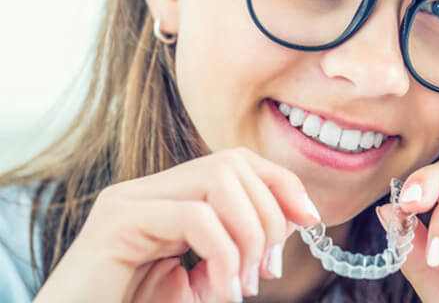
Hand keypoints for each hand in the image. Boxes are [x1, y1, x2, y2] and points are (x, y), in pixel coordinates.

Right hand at [33, 147, 320, 302]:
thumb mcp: (203, 279)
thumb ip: (238, 248)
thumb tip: (292, 223)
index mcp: (171, 198)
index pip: (237, 162)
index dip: (281, 182)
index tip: (310, 219)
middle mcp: (150, 189)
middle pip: (233, 162)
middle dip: (270, 213)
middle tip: (266, 269)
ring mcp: (130, 200)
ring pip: (218, 179)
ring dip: (248, 234)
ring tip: (242, 285)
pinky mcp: (117, 221)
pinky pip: (195, 217)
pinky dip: (223, 255)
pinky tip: (220, 294)